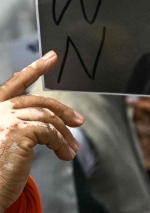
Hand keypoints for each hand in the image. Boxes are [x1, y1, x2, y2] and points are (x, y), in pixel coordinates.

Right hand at [0, 51, 84, 212]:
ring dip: (65, 134)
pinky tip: (65, 155)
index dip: (34, 70)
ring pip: (47, 118)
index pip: (13, 84)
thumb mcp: (7, 144)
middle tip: (79, 121)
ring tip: (73, 149)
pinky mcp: (17, 133)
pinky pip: (50, 132)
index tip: (52, 57)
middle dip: (62, 110)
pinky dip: (62, 143)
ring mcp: (4, 121)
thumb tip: (57, 120)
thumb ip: (22, 127)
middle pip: (37, 101)